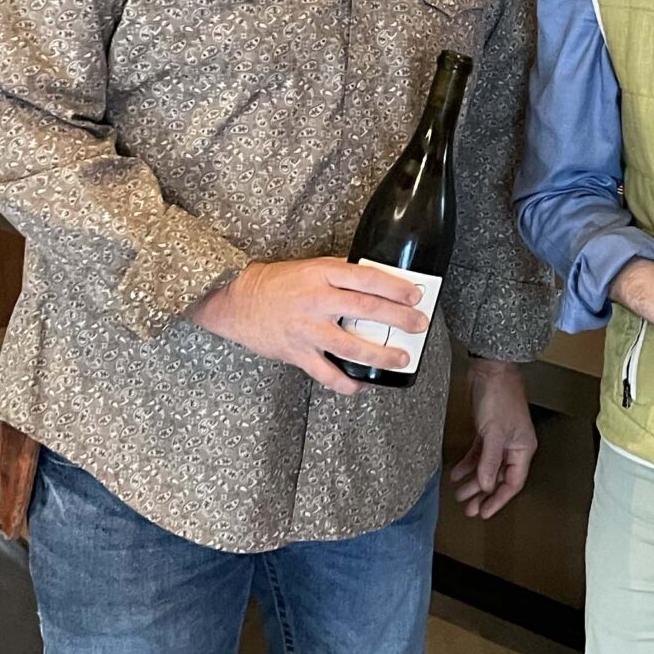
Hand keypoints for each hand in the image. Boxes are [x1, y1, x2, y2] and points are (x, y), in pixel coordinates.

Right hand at [190, 258, 428, 389]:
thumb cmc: (275, 283)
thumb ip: (339, 274)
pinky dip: (346, 383)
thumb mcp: (310, 267)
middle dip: (399, 320)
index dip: (395, 287)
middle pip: (367, 310)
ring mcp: (307, 329)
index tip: (415, 295)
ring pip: (352, 346)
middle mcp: (317, 301)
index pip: (367, 278)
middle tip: (418, 326)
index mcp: (322, 274)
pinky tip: (362, 385)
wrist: (236, 301)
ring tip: (400, 359)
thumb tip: (374, 280)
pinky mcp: (297, 353)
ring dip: (381, 355)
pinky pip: (326, 374)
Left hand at [449, 358, 537, 518]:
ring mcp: (500, 440)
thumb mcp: (494, 433)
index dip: (498, 500)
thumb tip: (485, 486)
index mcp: (523, 449)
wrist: (491, 372)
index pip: (512, 483)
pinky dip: (468, 465)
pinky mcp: (487, 432)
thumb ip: (489, 462)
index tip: (484, 512)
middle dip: (484, 495)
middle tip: (469, 509)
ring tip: (460, 495)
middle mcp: (514, 447)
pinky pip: (479, 455)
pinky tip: (457, 474)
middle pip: (499, 478)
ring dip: (474, 482)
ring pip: (487, 468)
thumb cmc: (500, 397)